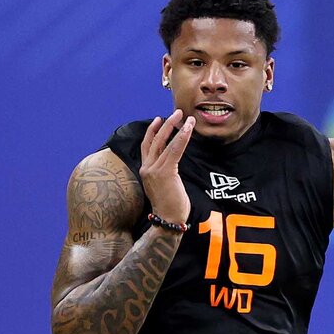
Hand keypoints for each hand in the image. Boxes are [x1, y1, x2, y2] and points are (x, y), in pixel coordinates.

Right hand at [139, 110, 195, 224]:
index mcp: (145, 171)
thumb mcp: (163, 185)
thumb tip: (173, 163)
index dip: (152, 131)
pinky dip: (182, 137)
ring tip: (184, 117)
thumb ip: (164, 172)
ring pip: (164, 142)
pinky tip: (189, 129)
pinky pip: (174, 150)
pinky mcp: (165, 172)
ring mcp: (154, 170)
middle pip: (154, 140)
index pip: (147, 146)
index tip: (159, 119)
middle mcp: (147, 168)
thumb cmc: (169, 206)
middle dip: (166, 124)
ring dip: (175, 127)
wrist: (168, 220)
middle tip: (176, 113)